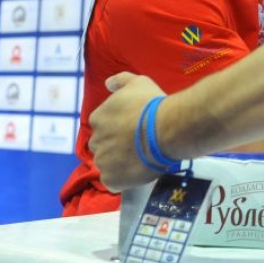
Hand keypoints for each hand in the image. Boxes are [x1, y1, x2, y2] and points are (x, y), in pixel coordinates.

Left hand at [89, 72, 165, 191]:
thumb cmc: (153, 104)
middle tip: (138, 145)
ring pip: (108, 165)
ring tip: (141, 159)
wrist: (167, 128)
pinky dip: (124, 179)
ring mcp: (103, 161)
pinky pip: (114, 182)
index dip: (119, 128)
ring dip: (120, 163)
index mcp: (98, 118)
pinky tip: (138, 171)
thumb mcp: (138, 83)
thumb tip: (107, 83)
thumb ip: (120, 80)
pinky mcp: (112, 179)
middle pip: (104, 146)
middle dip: (117, 146)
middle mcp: (96, 140)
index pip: (103, 126)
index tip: (134, 129)